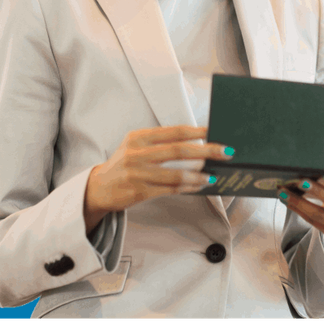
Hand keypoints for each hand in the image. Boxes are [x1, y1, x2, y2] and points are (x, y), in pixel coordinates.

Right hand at [84, 126, 232, 233]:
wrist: (97, 188)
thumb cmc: (124, 164)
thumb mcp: (136, 146)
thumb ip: (161, 142)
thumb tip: (197, 142)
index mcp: (139, 137)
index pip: (174, 131)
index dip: (197, 131)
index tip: (215, 131)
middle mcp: (137, 154)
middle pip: (178, 150)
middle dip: (206, 151)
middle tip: (226, 151)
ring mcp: (137, 174)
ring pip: (175, 174)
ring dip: (198, 175)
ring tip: (214, 175)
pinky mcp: (138, 192)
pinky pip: (169, 190)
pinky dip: (187, 187)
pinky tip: (199, 186)